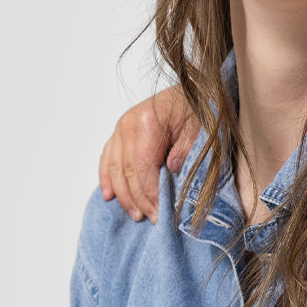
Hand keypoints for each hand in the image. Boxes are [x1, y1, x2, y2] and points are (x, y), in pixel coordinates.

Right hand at [98, 87, 198, 223]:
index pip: (142, 167)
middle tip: (148, 218)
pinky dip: (106, 177)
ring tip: (134, 214)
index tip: (158, 212)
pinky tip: (108, 194)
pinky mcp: (119, 131)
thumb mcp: (200, 127)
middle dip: (136, 198)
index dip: (148, 193)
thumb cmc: (197, 107)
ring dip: (122, 194)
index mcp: (148, 122)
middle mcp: (128, 123)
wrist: (191, 88)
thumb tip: (171, 170)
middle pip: (126, 171)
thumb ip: (185, 148)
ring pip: (113, 167)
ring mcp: (121, 127)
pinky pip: (107, 157)